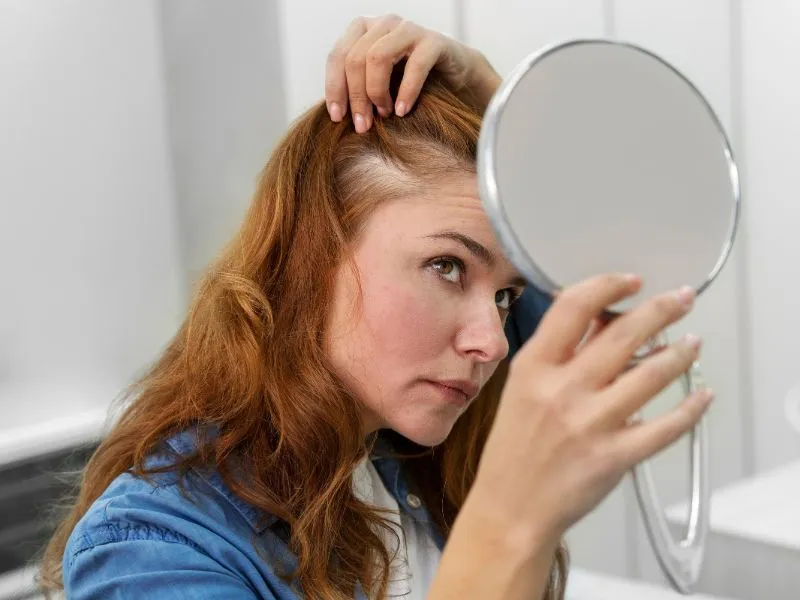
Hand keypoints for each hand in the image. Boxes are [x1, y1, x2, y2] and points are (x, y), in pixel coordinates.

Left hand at [325, 14, 500, 132]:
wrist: (454, 76)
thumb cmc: (409, 83)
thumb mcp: (377, 82)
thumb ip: (355, 87)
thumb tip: (334, 114)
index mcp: (363, 29)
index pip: (338, 56)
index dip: (334, 88)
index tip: (337, 117)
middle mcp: (384, 24)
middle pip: (355, 58)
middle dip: (356, 96)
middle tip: (363, 125)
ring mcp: (409, 29)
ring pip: (378, 57)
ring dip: (377, 92)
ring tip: (384, 115)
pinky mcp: (434, 41)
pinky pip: (415, 66)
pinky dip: (406, 92)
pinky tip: (402, 111)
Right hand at [471, 274, 712, 545]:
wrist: (511, 507)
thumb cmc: (514, 449)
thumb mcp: (522, 389)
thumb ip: (558, 354)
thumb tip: (602, 320)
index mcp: (533, 368)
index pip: (574, 307)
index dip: (608, 286)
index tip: (630, 281)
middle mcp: (562, 390)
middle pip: (623, 333)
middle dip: (661, 309)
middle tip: (681, 299)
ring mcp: (591, 424)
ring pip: (652, 374)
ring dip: (680, 353)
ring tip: (691, 343)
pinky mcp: (615, 456)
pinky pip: (666, 426)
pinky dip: (691, 408)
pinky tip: (700, 395)